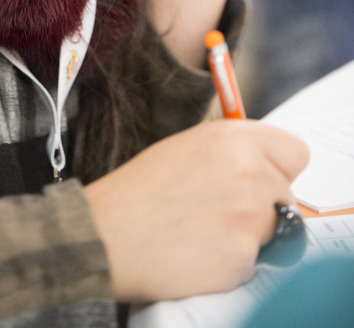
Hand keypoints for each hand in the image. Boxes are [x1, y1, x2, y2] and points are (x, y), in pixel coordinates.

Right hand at [82, 120, 308, 302]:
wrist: (107, 235)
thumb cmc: (139, 191)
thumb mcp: (185, 147)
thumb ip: (232, 151)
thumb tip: (264, 164)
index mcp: (234, 139)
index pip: (295, 151)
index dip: (278, 167)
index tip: (262, 177)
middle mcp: (249, 172)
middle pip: (287, 195)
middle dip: (262, 205)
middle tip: (219, 210)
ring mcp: (249, 217)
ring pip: (273, 231)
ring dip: (247, 235)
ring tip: (202, 231)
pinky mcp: (243, 258)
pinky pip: (254, 262)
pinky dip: (230, 262)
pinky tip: (197, 252)